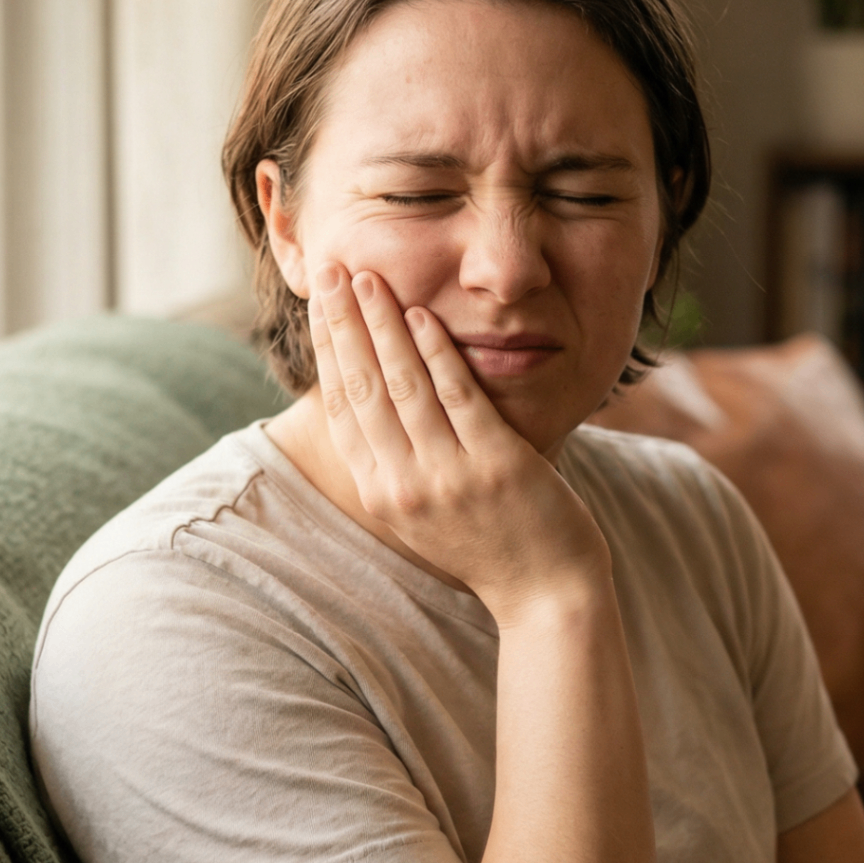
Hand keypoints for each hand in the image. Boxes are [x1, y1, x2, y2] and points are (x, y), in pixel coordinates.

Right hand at [308, 262, 609, 622]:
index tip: (318, 303)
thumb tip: (365, 397)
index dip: (327, 349)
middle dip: (343, 322)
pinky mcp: (496, 465)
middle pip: (362, 388)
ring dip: (382, 325)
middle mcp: (405, 486)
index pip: (342, 408)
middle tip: (330, 270)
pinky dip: (437, 353)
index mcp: (381, 494)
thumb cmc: (486, 543)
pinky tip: (422, 317)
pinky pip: (459, 397)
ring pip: (404, 385)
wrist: (546, 593)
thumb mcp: (421, 511)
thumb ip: (392, 461)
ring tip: (368, 278)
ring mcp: (450, 477)